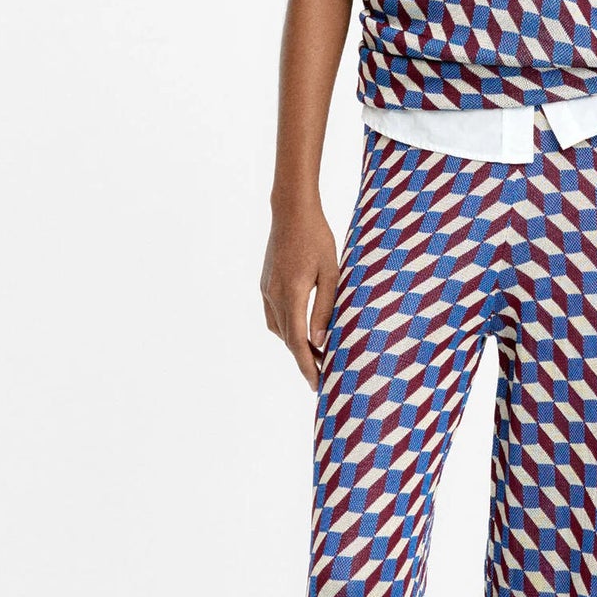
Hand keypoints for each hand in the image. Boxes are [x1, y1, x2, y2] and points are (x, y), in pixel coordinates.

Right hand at [260, 200, 339, 388]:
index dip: (307, 366)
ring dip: (296, 345)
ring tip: (318, 356)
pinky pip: (275, 316)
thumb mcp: (331, 273)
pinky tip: (302, 333)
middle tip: (323, 378)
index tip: (317, 384)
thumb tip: (320, 341)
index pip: (298, 341)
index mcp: (292, 293)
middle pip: (288, 339)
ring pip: (279, 329)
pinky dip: (288, 330)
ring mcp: (266, 290)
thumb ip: (325, 308)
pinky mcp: (265, 284)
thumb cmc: (318, 238)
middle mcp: (274, 295)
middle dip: (304, 361)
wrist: (292, 211)